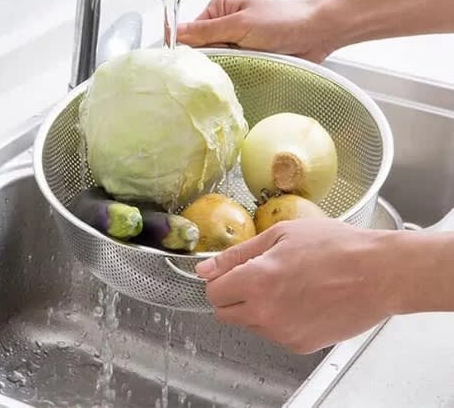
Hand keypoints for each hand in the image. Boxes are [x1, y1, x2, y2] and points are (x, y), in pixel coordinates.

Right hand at [177, 0, 335, 62]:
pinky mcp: (248, 57)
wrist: (315, 33)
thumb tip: (176, 33)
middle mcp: (226, 24)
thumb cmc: (283, 20)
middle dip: (213, 58)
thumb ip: (206, 32)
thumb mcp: (239, 24)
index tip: (190, 62)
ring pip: (219, 62)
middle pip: (204, 49)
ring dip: (228, 67)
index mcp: (220, 7)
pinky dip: (237, 73)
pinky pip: (233, 69)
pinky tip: (245, 72)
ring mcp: (238, 42)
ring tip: (242, 64)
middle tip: (228, 60)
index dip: (190, 48)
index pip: (191, 31)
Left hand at [195, 219, 406, 353]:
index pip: (213, 292)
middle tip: (258, 276)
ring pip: (250, 323)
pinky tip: (302, 299)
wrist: (378, 273)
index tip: (233, 271)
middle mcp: (265, 313)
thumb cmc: (335, 247)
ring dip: (257, 307)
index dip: (220, 278)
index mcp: (255, 281)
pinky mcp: (300, 346)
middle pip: (224, 313)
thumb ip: (236, 255)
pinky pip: (275, 333)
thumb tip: (205, 268)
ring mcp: (282, 334)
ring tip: (288, 284)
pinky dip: (279, 319)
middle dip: (232, 295)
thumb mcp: (280, 235)